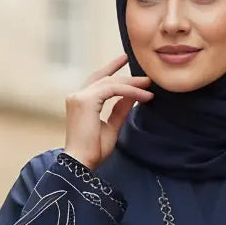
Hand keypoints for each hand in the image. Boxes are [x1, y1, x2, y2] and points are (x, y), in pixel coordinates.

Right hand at [63, 53, 152, 172]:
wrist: (81, 163)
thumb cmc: (93, 151)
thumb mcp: (111, 127)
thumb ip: (119, 110)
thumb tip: (131, 97)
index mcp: (80, 102)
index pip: (97, 80)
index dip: (111, 70)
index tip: (125, 61)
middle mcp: (77, 96)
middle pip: (105, 79)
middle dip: (127, 76)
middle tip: (146, 77)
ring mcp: (79, 97)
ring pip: (110, 83)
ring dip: (132, 84)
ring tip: (148, 85)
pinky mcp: (85, 100)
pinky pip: (112, 89)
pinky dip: (129, 91)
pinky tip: (143, 95)